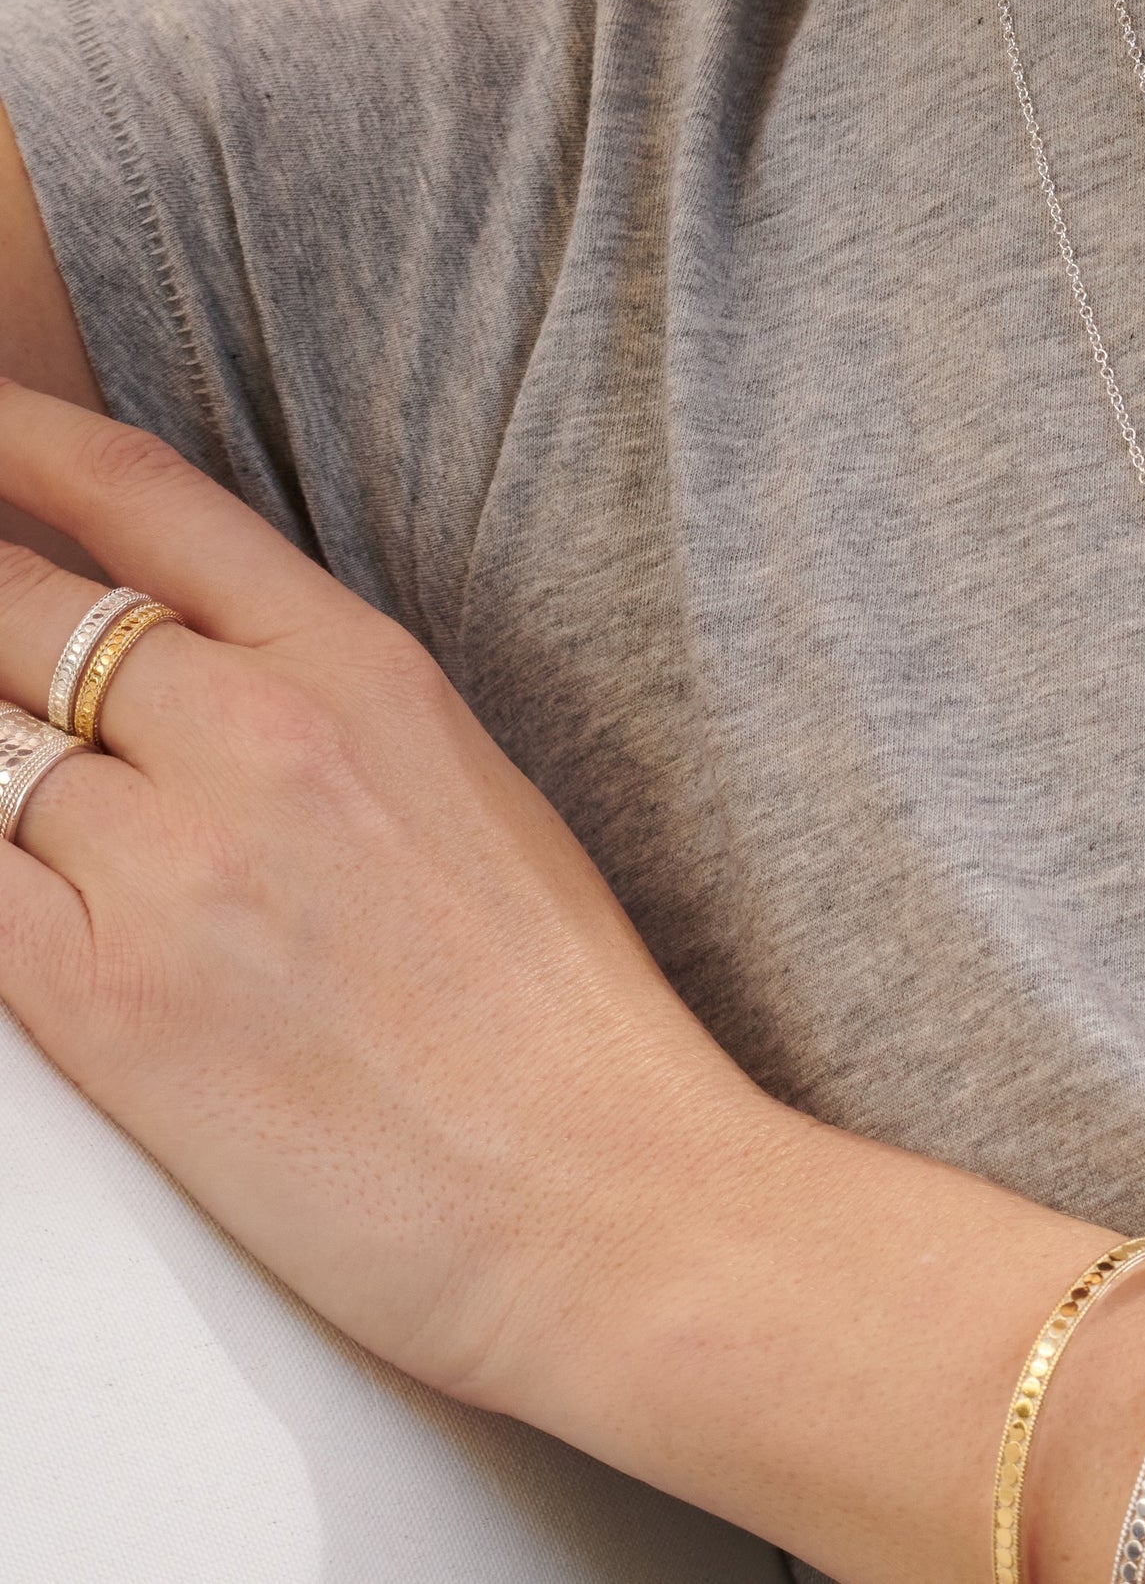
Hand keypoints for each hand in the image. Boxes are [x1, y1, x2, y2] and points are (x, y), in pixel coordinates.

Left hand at [0, 379, 787, 1413]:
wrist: (600, 1188)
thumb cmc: (557, 1015)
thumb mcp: (464, 785)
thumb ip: (320, 711)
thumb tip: (183, 680)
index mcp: (361, 667)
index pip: (145, 500)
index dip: (22, 442)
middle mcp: (257, 735)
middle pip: (20, 609)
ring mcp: (171, 864)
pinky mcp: (103, 1005)